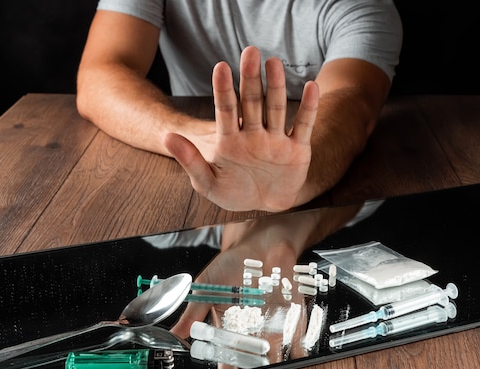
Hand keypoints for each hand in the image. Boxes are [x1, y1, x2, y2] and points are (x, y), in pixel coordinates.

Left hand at [164, 46, 318, 211]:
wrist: (264, 205)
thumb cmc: (232, 191)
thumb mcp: (206, 182)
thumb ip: (189, 160)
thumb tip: (167, 137)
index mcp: (230, 139)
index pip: (225, 109)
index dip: (223, 89)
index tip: (221, 67)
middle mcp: (253, 134)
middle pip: (251, 101)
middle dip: (251, 78)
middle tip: (250, 52)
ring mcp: (276, 139)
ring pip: (276, 108)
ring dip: (276, 86)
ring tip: (274, 63)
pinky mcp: (297, 149)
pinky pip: (303, 125)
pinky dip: (309, 108)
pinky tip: (312, 87)